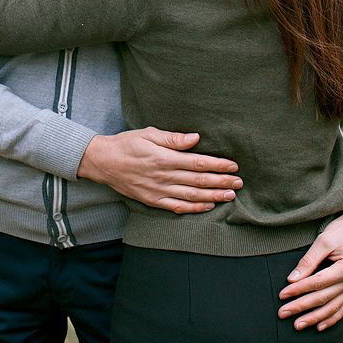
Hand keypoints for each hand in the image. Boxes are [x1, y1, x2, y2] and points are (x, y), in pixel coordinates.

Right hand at [76, 127, 241, 213]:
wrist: (103, 162)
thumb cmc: (126, 144)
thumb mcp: (147, 134)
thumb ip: (172, 138)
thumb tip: (195, 138)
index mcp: (164, 158)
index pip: (197, 163)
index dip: (217, 165)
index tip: (233, 166)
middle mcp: (163, 177)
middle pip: (199, 181)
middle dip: (222, 182)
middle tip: (239, 183)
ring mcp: (158, 191)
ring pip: (191, 196)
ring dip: (213, 196)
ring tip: (230, 196)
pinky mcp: (153, 200)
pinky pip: (177, 207)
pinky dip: (194, 208)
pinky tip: (207, 206)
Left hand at [277, 200, 342, 330]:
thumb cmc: (341, 230)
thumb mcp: (324, 241)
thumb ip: (308, 261)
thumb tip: (292, 279)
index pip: (317, 283)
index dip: (298, 290)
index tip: (282, 295)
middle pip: (323, 298)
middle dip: (301, 307)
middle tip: (282, 313)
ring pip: (333, 308)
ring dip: (314, 318)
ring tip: (298, 325)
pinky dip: (332, 319)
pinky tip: (320, 326)